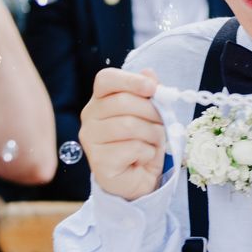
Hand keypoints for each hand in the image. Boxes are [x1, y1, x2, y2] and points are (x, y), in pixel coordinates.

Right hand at [80, 67, 165, 200]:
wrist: (138, 179)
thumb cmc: (143, 142)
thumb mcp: (150, 115)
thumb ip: (149, 94)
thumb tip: (149, 73)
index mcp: (100, 100)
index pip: (105, 79)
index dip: (130, 80)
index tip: (152, 88)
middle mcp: (89, 117)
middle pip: (123, 102)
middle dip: (151, 112)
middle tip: (161, 125)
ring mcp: (90, 140)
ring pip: (129, 125)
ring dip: (152, 134)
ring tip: (152, 143)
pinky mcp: (99, 162)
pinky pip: (132, 148)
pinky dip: (147, 152)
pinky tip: (142, 158)